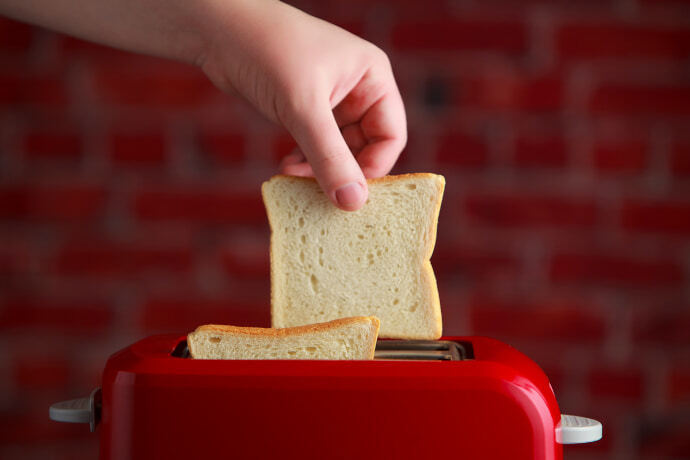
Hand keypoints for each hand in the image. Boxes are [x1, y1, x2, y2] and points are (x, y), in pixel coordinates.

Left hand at [199, 0, 406, 210]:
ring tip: (294, 175)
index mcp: (373, 78)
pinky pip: (317, 146)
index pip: (391, 136)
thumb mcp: (303, 107)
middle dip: (341, 171)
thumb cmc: (268, 50)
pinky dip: (305, 160)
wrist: (219, 30)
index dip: (374, 169)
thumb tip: (353, 202)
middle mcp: (357, 89)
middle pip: (366, 148)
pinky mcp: (305, 109)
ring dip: (320, 169)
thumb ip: (329, 157)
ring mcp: (331, 100)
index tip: (348, 194)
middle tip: (316, 190)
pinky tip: (286, 166)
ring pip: (339, 150)